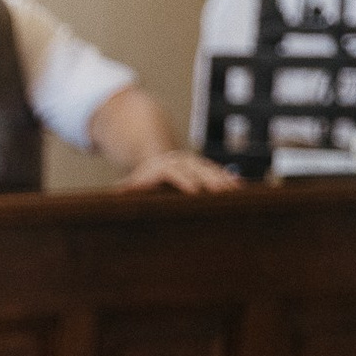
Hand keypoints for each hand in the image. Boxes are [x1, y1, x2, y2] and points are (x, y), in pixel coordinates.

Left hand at [120, 148, 239, 193]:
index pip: (173, 172)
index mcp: (161, 167)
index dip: (184, 180)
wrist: (157, 161)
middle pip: (197, 169)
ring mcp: (195, 163)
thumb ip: (125, 188)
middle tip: (222, 191)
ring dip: (224, 179)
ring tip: (236, 191)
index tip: (194, 190)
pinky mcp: (205, 168)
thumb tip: (114, 195)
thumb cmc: (142, 180)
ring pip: (211, 170)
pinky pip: (219, 172)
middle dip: (210, 180)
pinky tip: (241, 188)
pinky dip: (229, 179)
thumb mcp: (132, 183)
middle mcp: (180, 162)